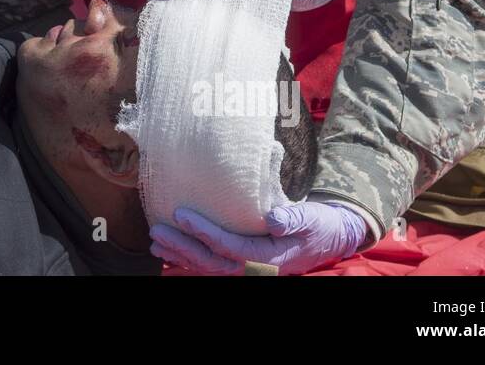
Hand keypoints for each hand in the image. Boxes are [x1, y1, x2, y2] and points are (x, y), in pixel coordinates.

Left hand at [149, 202, 368, 275]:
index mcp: (270, 256)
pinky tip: (168, 252)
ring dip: (180, 256)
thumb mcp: (311, 218)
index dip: (205, 233)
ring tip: (155, 243)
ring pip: (208, 267)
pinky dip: (188, 260)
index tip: (182, 215)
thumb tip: (274, 220)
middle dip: (183, 248)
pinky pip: (212, 266)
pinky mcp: (243, 264)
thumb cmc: (318, 225)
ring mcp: (248, 269)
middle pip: (213, 262)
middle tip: (157, 230)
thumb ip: (293, 218)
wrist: (329, 239)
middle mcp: (255, 268)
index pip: (231, 247)